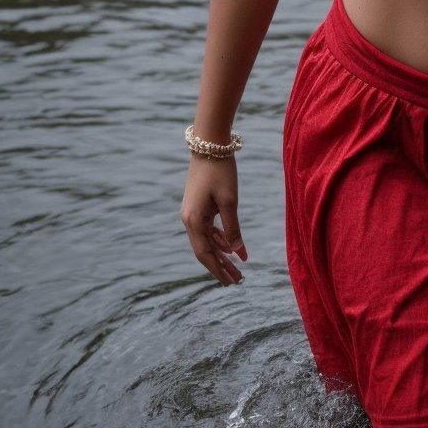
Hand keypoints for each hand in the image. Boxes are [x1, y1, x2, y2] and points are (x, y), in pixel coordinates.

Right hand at [181, 156, 247, 285]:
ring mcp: (192, 212)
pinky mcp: (198, 206)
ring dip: (222, 254)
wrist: (209, 145)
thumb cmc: (220, 172)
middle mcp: (189, 220)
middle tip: (238, 281)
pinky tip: (231, 247)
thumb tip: (239, 254)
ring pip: (207, 241)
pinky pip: (208, 229)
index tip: (232, 282)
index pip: (205, 254)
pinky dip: (219, 239)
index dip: (219, 270)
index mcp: (194, 221)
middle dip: (221, 267)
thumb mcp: (229, 201)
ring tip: (237, 268)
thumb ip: (233, 228)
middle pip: (205, 251)